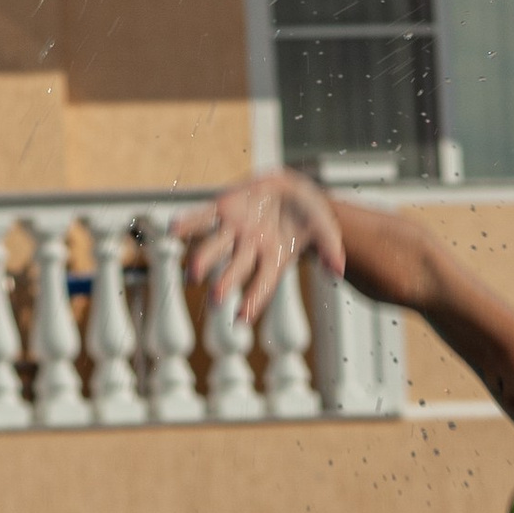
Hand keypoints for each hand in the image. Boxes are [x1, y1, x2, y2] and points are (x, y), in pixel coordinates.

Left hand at [175, 171, 344, 328]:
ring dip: (203, 260)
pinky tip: (174, 230)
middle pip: (236, 270)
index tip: (241, 320)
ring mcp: (234, 231)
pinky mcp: (222, 210)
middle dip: (227, 284)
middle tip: (216, 300)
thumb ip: (331, 250)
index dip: (253, 302)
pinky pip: (202, 217)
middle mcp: (250, 250)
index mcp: (273, 260)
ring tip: (192, 275)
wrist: (290, 192)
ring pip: (215, 247)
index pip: (262, 286)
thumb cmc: (309, 216)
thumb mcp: (325, 229)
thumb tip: (339, 272)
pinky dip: (189, 223)